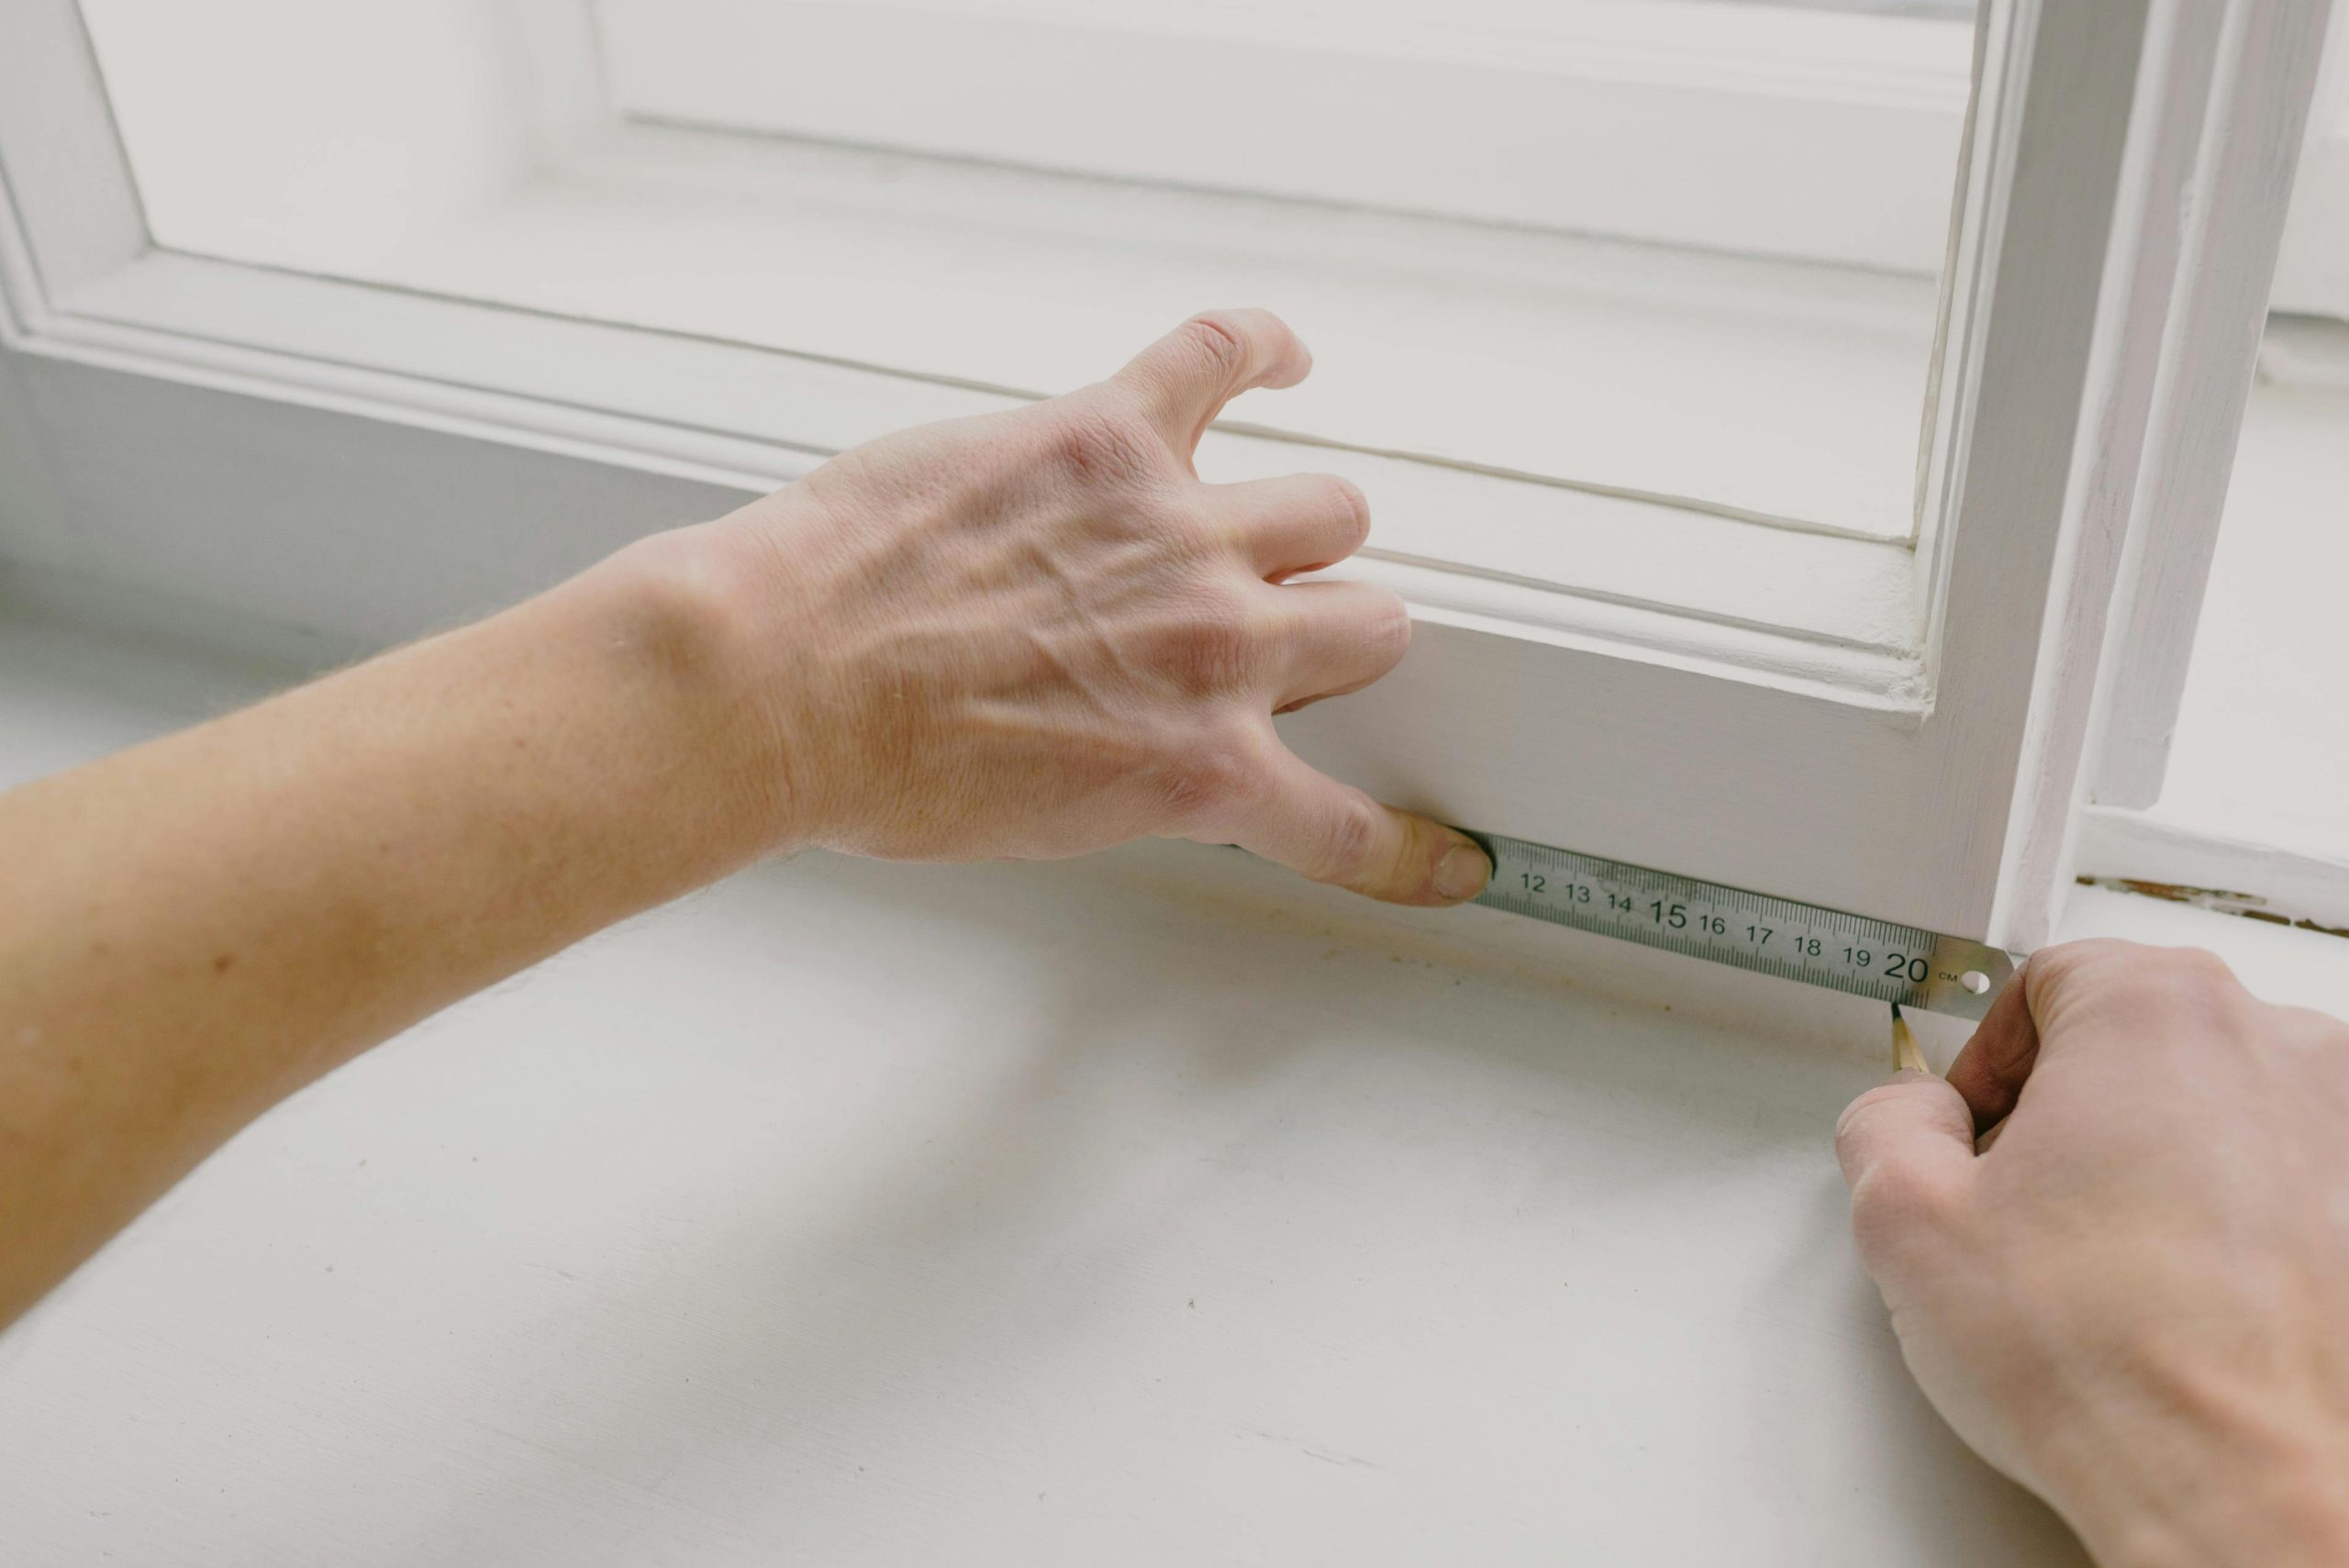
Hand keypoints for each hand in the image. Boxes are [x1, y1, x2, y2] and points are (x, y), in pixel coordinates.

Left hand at [685, 309, 1491, 904]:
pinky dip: (1261, 348)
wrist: (777, 686)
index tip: (1447, 857)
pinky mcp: (1107, 435)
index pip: (1348, 828)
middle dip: (1336, 635)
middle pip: (1370, 624)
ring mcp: (1175, 531)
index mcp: (1201, 769)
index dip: (1409, 849)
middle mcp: (1219, 648)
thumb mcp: (1041, 823)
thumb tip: (1156, 747)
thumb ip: (1138, 781)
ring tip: (1256, 523)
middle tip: (1277, 635)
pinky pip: (1223, 355)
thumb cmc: (875, 769)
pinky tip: (1278, 359)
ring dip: (1303, 524)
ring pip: (1331, 504)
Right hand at [1836, 939, 2348, 1565]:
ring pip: (2218, 1106)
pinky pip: (2288, 1176)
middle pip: (2139, 1034)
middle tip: (2027, 1205)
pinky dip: (2236, 1215)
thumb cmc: (2107, 1359)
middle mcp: (2274, 1044)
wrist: (2242, 1487)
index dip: (1988, 1061)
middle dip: (2073, 1107)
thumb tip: (1912, 1119)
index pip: (2046, 981)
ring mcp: (2345, 1126)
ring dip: (2159, 1159)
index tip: (1972, 1133)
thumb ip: (1885, 1123)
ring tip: (2109, 1264)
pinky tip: (2185, 1294)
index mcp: (2154, 1008)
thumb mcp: (1905, 1219)